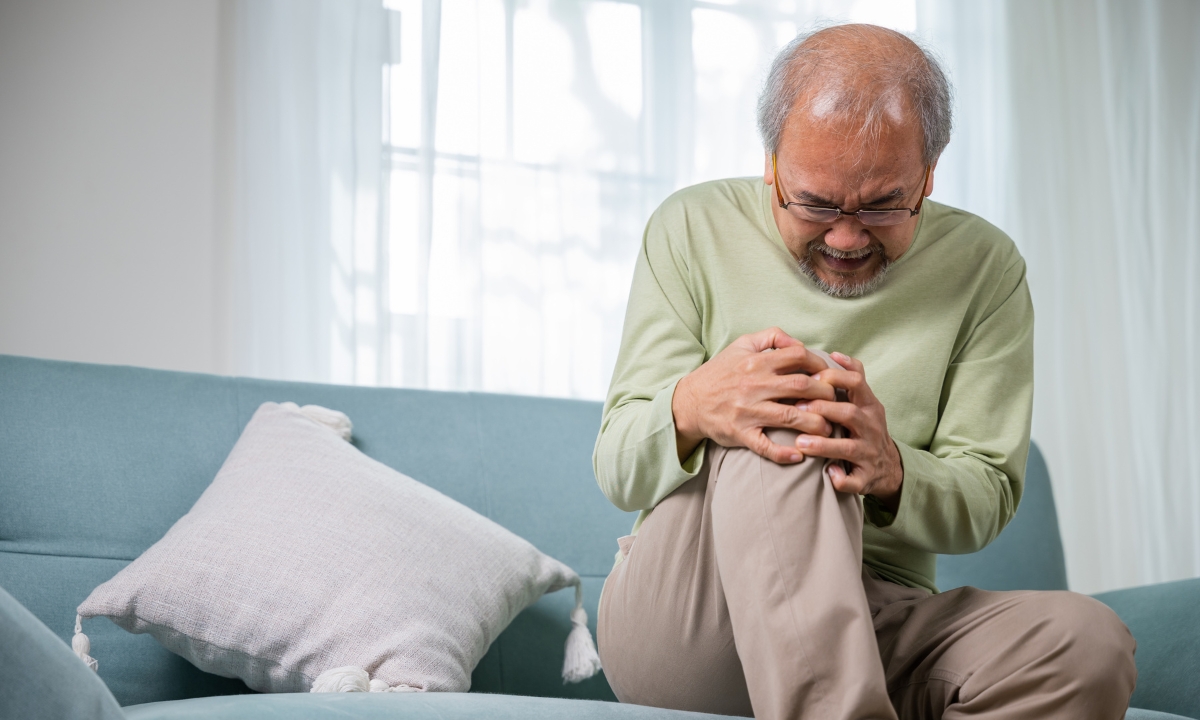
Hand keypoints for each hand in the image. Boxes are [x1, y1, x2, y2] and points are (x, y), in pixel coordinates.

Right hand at [672, 327, 837, 464]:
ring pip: (790, 417)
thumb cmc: (720, 373)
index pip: (798, 356)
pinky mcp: (741, 433)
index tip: (828, 375)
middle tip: (835, 402)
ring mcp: (748, 411)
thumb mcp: (741, 345)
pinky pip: (765, 446)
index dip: (820, 364)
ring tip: (827, 428)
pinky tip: (799, 456)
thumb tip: (799, 342)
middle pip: (801, 386)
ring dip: (815, 424)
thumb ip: (771, 337)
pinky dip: (783, 453)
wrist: (689, 401)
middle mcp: (754, 385)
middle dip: (825, 394)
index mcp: (756, 362)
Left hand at [794, 352, 903, 510]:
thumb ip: (853, 378)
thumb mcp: (866, 402)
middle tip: (797, 408)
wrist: (889, 468)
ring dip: (824, 445)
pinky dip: (841, 478)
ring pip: (848, 448)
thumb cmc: (866, 428)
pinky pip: (853, 481)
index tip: (812, 377)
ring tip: (801, 442)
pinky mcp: (866, 478)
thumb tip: (834, 353)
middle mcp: (872, 427)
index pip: (857, 382)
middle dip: (823, 410)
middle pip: (850, 413)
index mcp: (870, 406)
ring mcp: (869, 453)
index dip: (834, 377)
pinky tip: (827, 474)